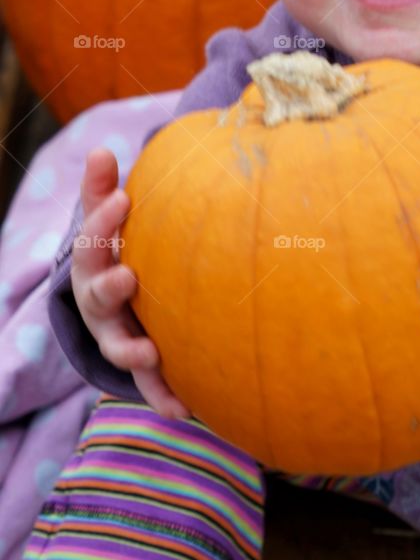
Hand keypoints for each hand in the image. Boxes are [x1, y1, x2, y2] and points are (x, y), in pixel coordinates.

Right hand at [71, 147, 190, 418]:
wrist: (112, 296)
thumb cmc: (115, 247)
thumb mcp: (106, 218)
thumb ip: (102, 189)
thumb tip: (102, 150)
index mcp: (93, 262)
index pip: (93, 240)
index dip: (105, 220)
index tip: (124, 199)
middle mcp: (99, 302)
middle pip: (99, 297)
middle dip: (111, 287)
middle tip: (128, 276)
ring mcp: (117, 334)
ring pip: (119, 345)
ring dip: (131, 349)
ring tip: (148, 351)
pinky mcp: (140, 361)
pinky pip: (150, 383)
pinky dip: (163, 397)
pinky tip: (186, 410)